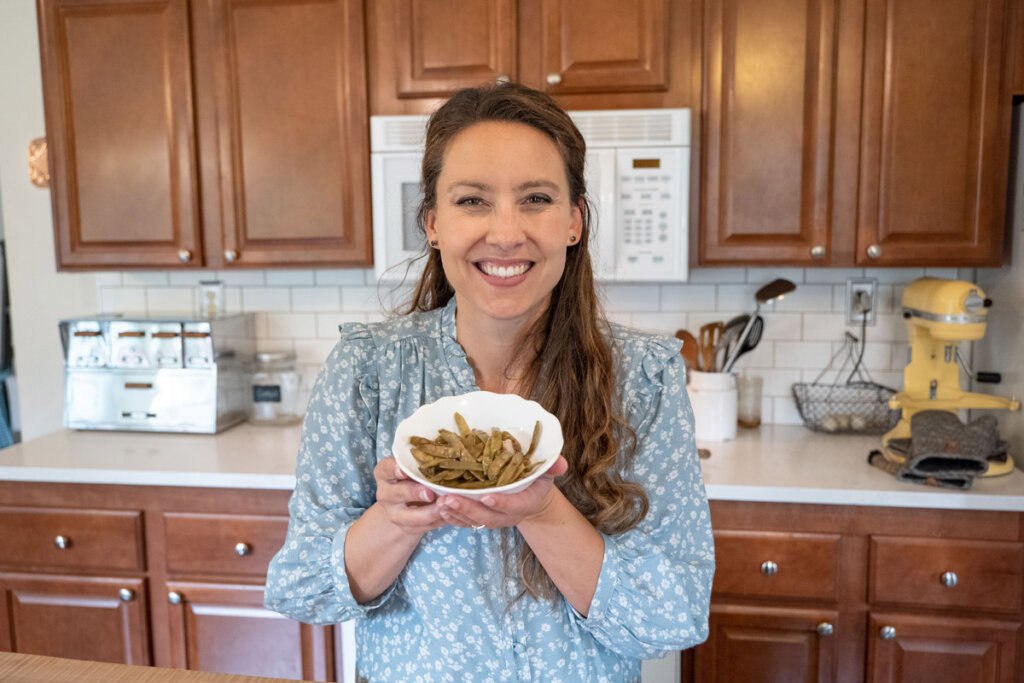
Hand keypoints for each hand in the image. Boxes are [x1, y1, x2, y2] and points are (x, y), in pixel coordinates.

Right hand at [372, 457, 446, 536]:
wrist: (403, 507)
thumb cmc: (411, 478)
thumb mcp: (411, 468)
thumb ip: (421, 462)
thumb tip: (449, 449)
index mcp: (385, 474)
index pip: (385, 469)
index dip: (393, 469)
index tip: (403, 469)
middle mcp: (386, 494)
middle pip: (397, 494)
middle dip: (413, 493)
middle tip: (429, 493)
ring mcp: (396, 513)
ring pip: (411, 516)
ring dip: (429, 512)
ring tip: (445, 507)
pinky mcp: (409, 528)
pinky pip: (425, 526)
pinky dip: (438, 521)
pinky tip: (450, 514)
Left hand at [437, 456, 568, 529]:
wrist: (530, 499)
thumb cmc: (536, 480)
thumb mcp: (546, 471)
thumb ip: (551, 466)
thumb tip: (561, 462)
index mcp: (525, 503)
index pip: (514, 506)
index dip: (502, 503)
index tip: (487, 497)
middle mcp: (507, 515)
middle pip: (488, 517)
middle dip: (468, 510)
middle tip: (449, 500)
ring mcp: (493, 519)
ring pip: (473, 521)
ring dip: (455, 514)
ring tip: (439, 503)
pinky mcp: (480, 518)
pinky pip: (464, 522)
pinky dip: (451, 517)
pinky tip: (437, 507)